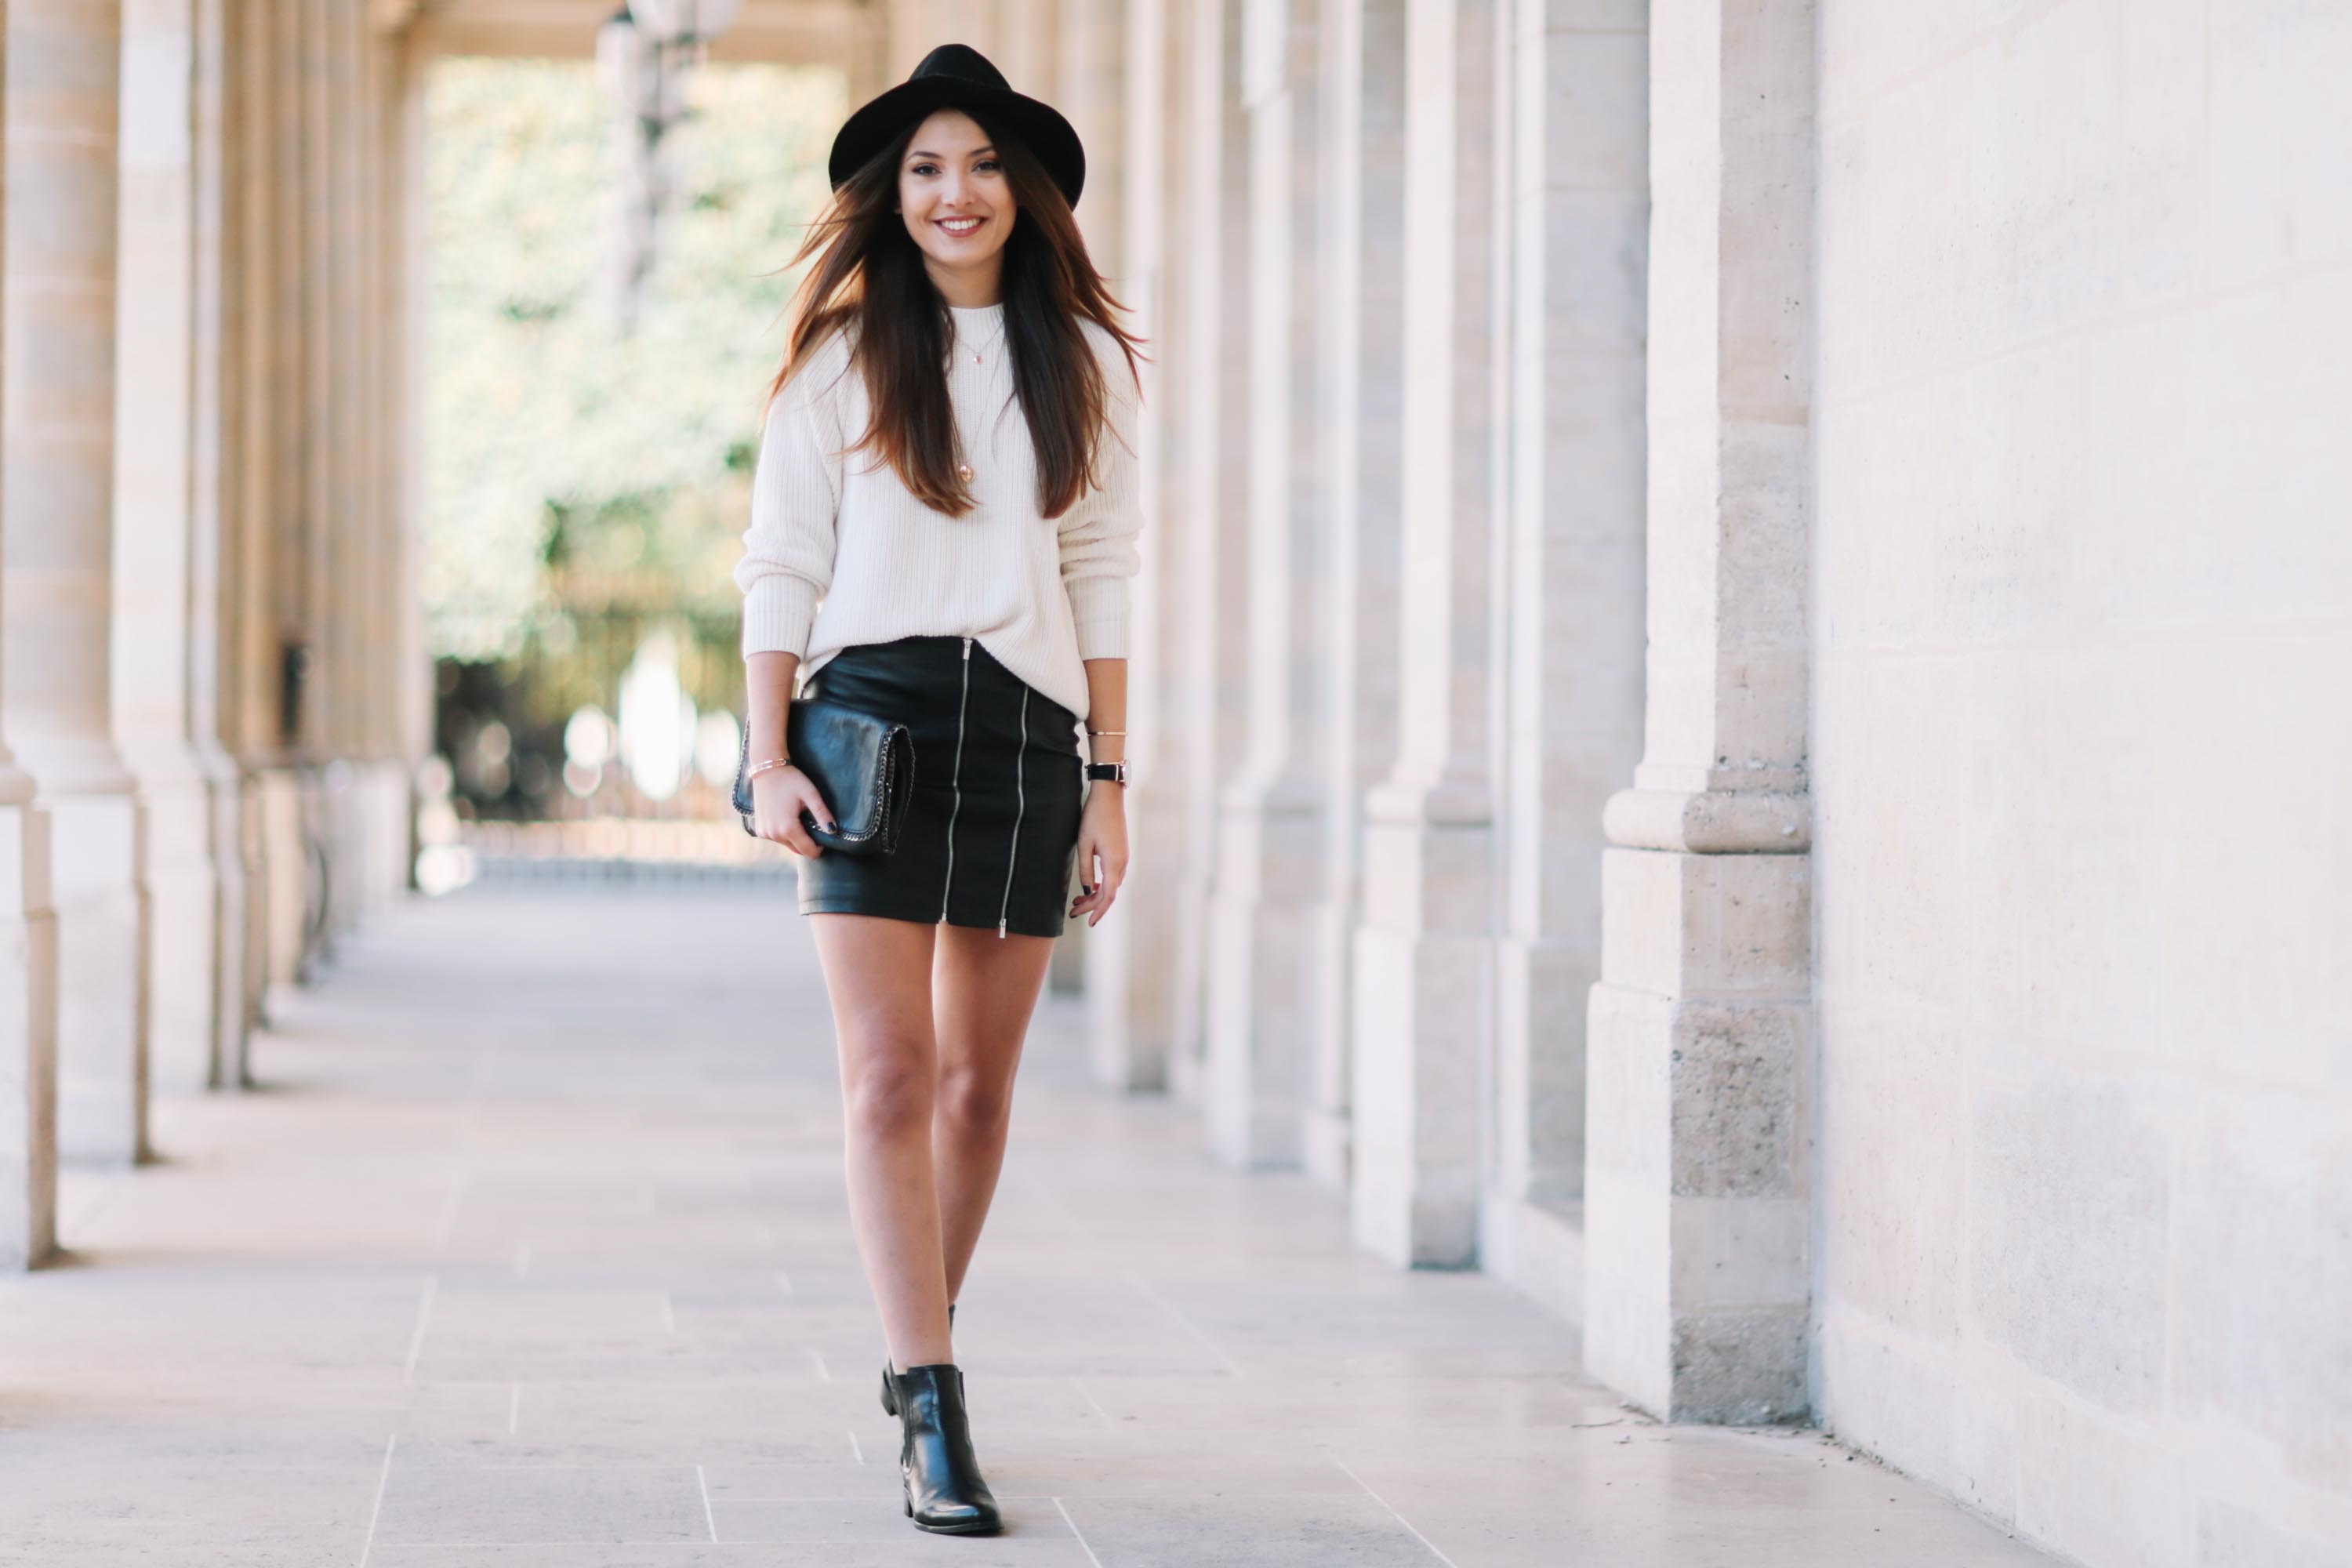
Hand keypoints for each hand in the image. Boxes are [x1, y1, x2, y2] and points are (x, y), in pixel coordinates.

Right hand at [751, 764, 835, 856]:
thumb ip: (822, 814)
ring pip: (788, 845)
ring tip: (797, 815)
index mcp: (788, 828)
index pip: (809, 852)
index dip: (819, 846)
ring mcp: (765, 833)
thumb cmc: (791, 780)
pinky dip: (784, 833)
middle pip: (799, 850)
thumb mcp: (810, 794)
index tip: (823, 832)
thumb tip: (833, 831)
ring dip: (796, 836)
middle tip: (810, 820)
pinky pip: (778, 839)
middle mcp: (774, 835)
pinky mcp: (760, 830)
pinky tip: (785, 816)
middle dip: (808, 841)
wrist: (767, 769)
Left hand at [1068, 785, 1127, 926]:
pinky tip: (1088, 885)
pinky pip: (1113, 876)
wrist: (1109, 797)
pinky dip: (1101, 884)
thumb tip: (1087, 891)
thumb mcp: (1084, 845)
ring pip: (1111, 885)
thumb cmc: (1094, 818)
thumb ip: (1085, 870)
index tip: (1089, 923)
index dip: (1098, 911)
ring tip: (1076, 900)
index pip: (1108, 896)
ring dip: (1095, 895)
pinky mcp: (1121, 852)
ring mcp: (1124, 858)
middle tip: (1072, 911)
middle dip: (1091, 905)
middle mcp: (1122, 863)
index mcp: (1113, 863)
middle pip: (1108, 893)